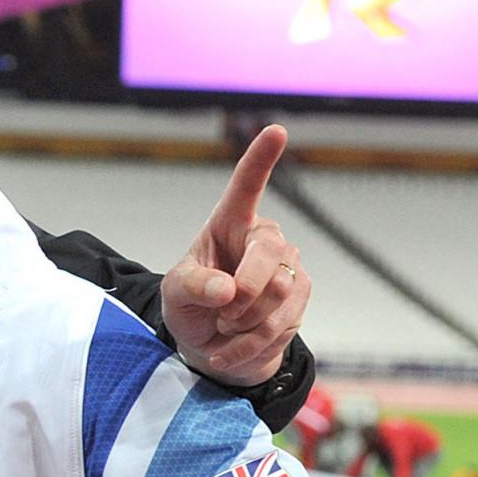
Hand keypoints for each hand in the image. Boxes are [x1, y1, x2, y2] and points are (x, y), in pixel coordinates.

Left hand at [162, 125, 309, 388]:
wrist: (212, 344)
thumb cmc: (191, 305)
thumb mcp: (176, 293)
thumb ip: (193, 286)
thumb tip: (225, 289)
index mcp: (229, 223)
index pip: (246, 187)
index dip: (260, 159)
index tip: (275, 131)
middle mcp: (264, 237)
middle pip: (268, 255)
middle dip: (241, 294)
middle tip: (219, 314)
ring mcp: (288, 265)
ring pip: (277, 293)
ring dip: (242, 322)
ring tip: (224, 327)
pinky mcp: (301, 294)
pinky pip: (281, 322)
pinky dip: (249, 343)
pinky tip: (232, 345)